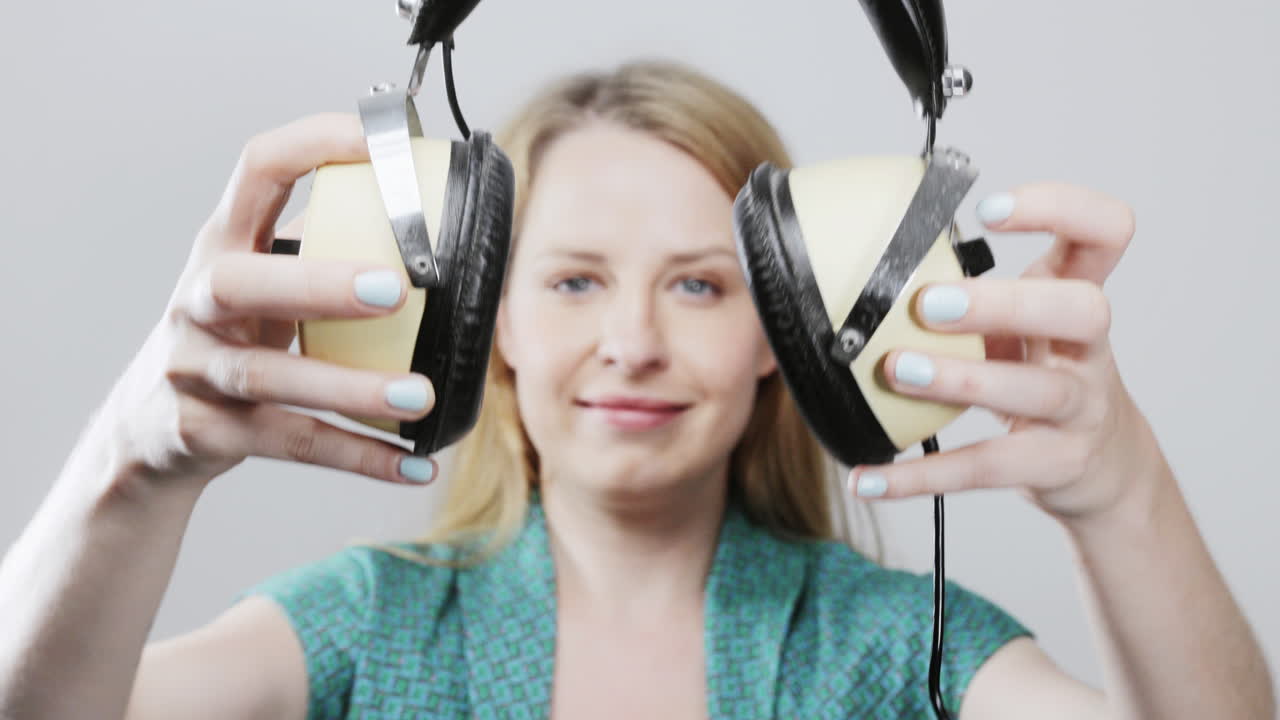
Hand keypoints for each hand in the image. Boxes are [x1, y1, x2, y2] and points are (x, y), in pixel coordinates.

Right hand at [91, 113, 438, 495]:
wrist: (147, 430)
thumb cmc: (231, 336)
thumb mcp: (260, 284)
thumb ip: (321, 252)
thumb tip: (436, 226)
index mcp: (222, 244)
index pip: (256, 171)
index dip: (312, 147)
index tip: (379, 141)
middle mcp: (197, 300)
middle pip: (242, 282)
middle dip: (318, 284)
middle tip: (397, 291)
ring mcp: (193, 369)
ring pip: (269, 378)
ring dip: (351, 389)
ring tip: (421, 397)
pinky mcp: (205, 432)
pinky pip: (291, 443)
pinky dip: (359, 456)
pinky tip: (415, 465)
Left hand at [849, 182, 1161, 521]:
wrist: (1105, 466)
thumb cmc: (1045, 375)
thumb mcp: (1022, 325)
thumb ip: (973, 296)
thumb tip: (868, 273)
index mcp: (1077, 294)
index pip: (1104, 231)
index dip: (1060, 208)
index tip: (988, 209)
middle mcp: (1090, 347)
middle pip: (1082, 309)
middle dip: (1006, 301)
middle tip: (929, 304)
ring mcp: (1081, 408)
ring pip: (1038, 390)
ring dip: (962, 378)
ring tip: (897, 370)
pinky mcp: (1056, 464)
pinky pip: (985, 468)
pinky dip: (920, 477)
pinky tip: (867, 479)